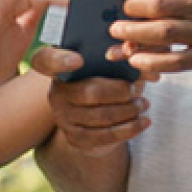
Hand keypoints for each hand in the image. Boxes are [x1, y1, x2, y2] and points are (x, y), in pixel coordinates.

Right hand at [32, 46, 152, 156]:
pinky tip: (143, 122)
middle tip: (139, 88)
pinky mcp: (75, 138)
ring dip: (129, 111)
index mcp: (57, 68)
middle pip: (90, 92)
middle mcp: (55, 94)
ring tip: (144, 104)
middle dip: (121, 91)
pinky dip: (130, 129)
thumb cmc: (101, 81)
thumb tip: (136, 54)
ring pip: (102, 116)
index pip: (47, 60)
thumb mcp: (103, 66)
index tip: (79, 59)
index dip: (61, 60)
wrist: (91, 116)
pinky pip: (106, 136)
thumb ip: (117, 58)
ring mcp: (63, 118)